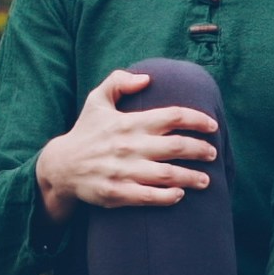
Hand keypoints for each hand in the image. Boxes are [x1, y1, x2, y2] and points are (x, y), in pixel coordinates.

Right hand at [33, 69, 219, 220]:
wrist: (60, 166)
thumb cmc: (86, 132)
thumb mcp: (96, 100)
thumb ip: (118, 81)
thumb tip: (147, 77)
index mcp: (129, 122)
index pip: (172, 116)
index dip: (197, 120)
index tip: (212, 126)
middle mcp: (128, 146)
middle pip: (176, 146)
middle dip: (200, 150)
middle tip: (213, 154)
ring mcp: (123, 171)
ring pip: (167, 174)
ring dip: (191, 178)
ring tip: (206, 180)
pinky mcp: (116, 192)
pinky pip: (148, 196)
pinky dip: (167, 196)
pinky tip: (179, 194)